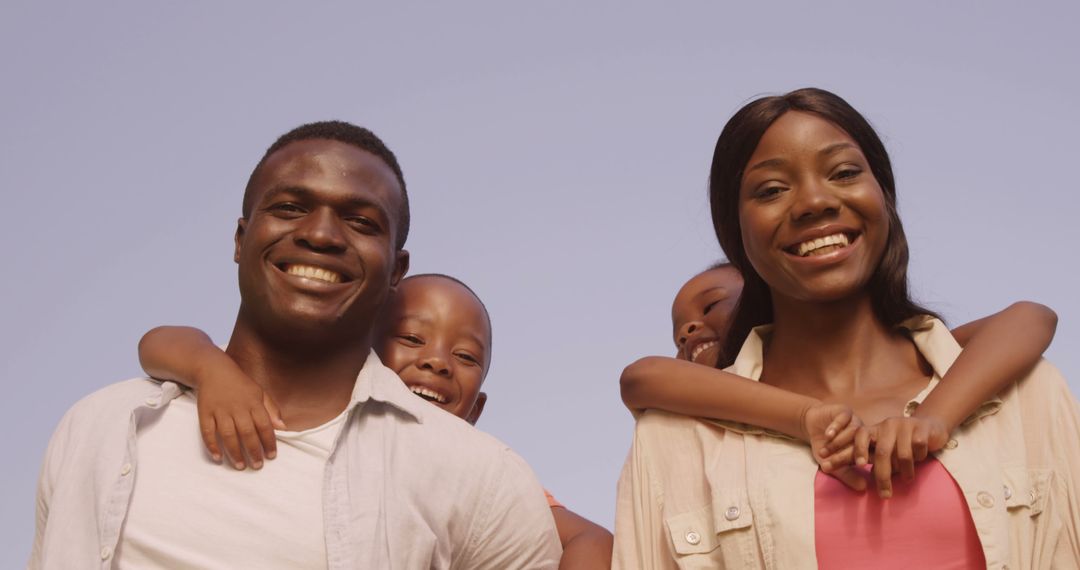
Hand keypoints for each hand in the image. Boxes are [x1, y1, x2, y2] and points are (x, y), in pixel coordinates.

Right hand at [194, 352, 285, 469]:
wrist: (214, 370)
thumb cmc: (240, 384)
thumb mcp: (260, 392)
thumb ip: (272, 410)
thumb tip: (282, 427)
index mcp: (253, 403)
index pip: (264, 425)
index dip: (269, 442)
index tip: (271, 456)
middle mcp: (238, 408)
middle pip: (247, 432)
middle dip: (253, 451)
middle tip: (257, 466)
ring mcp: (220, 411)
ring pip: (228, 435)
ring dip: (234, 452)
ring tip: (240, 466)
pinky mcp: (205, 413)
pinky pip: (207, 431)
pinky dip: (212, 445)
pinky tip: (217, 457)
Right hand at [801, 403, 866, 491]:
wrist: (812, 424)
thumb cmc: (824, 445)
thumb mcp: (832, 463)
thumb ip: (846, 475)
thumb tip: (863, 488)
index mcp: (865, 448)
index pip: (867, 454)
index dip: (862, 460)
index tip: (858, 466)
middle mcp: (863, 434)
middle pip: (862, 442)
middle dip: (852, 452)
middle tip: (844, 460)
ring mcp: (854, 422)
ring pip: (854, 430)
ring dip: (839, 442)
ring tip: (824, 451)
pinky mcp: (845, 412)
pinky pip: (845, 418)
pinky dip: (837, 426)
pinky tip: (828, 434)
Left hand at [855, 415, 949, 497]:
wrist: (929, 428)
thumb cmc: (902, 444)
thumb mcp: (885, 450)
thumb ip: (874, 461)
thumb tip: (864, 481)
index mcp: (875, 430)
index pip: (861, 435)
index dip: (859, 449)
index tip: (860, 465)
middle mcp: (887, 425)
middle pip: (882, 452)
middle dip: (883, 476)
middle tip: (885, 495)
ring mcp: (904, 424)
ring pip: (902, 454)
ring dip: (905, 470)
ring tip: (907, 478)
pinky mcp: (921, 427)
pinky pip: (919, 447)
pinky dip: (920, 457)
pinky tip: (920, 458)